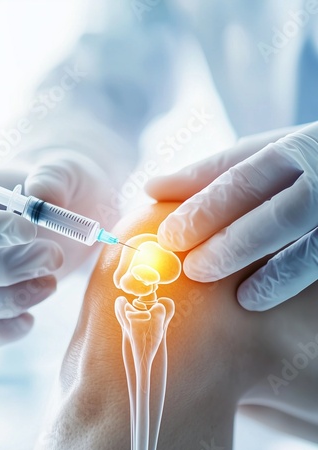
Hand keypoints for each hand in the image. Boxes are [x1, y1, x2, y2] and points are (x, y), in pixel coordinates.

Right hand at [0, 150, 110, 344]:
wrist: (67, 219)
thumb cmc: (60, 191)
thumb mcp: (66, 173)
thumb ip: (54, 178)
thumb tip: (42, 195)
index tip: (28, 229)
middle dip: (3, 267)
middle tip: (51, 257)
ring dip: (8, 298)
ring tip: (51, 282)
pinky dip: (2, 331)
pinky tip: (31, 319)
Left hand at [145, 123, 317, 310]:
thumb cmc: (299, 164)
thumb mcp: (264, 155)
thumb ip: (214, 171)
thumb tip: (152, 188)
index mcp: (300, 146)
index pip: (245, 177)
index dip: (205, 209)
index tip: (169, 237)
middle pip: (280, 214)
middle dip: (234, 244)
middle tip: (195, 270)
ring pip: (314, 248)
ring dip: (275, 275)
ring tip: (244, 297)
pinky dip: (296, 278)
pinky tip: (273, 295)